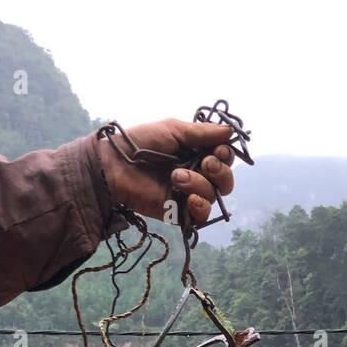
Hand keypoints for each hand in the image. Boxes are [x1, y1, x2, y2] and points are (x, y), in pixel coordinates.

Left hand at [96, 118, 235, 225]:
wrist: (116, 165)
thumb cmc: (141, 142)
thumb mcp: (174, 129)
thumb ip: (202, 133)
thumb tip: (231, 131)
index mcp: (197, 153)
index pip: (224, 158)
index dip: (226, 155)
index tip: (216, 150)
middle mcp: (196, 174)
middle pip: (225, 180)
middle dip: (220, 171)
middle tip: (205, 164)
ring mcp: (188, 194)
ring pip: (213, 196)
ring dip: (200, 185)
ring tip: (176, 177)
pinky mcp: (178, 212)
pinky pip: (202, 216)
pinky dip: (201, 207)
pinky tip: (189, 199)